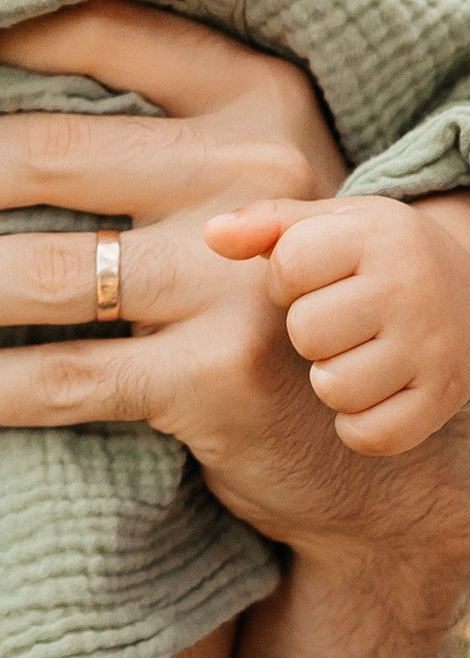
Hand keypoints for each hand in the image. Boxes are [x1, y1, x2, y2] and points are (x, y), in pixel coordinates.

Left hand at [0, 0, 350, 532]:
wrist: (356, 437)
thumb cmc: (248, 284)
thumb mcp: (220, 179)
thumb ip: (124, 125)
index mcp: (252, 95)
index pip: (93, 33)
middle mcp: (252, 172)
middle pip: (42, 153)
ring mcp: (238, 277)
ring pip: (38, 270)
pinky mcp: (222, 377)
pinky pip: (63, 377)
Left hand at [204, 191, 469, 457]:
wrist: (469, 291)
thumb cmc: (373, 258)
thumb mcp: (328, 224)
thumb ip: (266, 223)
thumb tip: (213, 234)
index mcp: (376, 235)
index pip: (289, 267)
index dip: (285, 279)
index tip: (311, 279)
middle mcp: (411, 289)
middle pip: (307, 331)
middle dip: (307, 331)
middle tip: (334, 322)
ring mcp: (433, 347)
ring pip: (335, 387)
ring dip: (330, 379)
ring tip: (351, 356)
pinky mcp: (443, 397)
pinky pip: (371, 434)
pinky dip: (359, 425)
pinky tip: (368, 395)